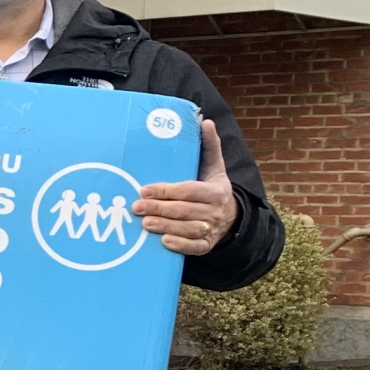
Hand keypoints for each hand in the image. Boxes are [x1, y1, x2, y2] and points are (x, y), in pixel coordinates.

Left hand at [133, 119, 236, 255]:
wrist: (232, 217)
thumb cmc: (213, 188)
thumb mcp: (214, 167)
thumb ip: (209, 146)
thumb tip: (205, 121)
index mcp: (216, 191)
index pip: (189, 191)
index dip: (166, 191)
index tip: (145, 189)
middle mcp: (215, 211)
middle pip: (184, 210)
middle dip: (159, 209)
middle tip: (136, 207)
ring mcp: (211, 229)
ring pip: (188, 229)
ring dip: (165, 226)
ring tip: (144, 223)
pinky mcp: (206, 245)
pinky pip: (194, 248)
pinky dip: (180, 245)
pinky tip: (164, 241)